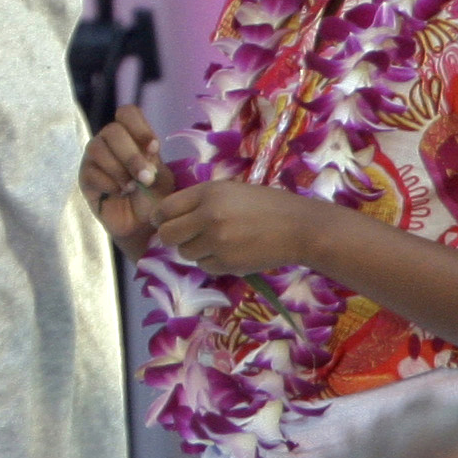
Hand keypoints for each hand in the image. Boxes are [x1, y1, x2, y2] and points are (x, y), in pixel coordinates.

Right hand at [79, 107, 163, 257]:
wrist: (142, 226)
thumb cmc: (153, 198)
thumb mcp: (162, 178)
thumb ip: (154, 161)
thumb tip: (146, 150)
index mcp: (132, 136)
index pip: (128, 113)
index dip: (139, 127)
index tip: (154, 148)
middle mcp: (110, 142)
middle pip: (113, 130)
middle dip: (132, 155)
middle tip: (146, 178)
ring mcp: (94, 158)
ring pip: (98, 148)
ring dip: (119, 169)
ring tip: (132, 187)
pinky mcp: (85, 177)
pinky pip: (91, 171)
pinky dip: (109, 183)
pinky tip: (119, 193)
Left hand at [142, 180, 322, 278]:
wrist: (299, 228)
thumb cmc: (266, 204)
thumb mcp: (230, 190)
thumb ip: (200, 200)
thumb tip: (170, 214)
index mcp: (207, 193)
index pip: (165, 208)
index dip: (159, 217)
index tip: (161, 221)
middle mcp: (208, 217)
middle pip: (167, 234)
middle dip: (171, 236)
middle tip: (183, 235)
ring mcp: (217, 243)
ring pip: (184, 253)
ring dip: (193, 250)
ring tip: (213, 242)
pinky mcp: (228, 264)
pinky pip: (204, 266)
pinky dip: (211, 262)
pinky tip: (227, 252)